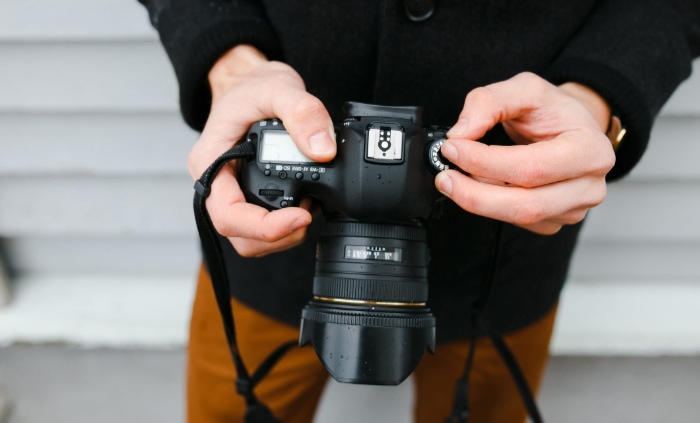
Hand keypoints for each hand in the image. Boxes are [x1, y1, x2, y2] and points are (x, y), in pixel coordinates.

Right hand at [187, 45, 335, 256]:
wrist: (247, 82)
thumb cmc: (251, 86)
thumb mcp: (277, 86)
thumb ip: (302, 113)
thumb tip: (323, 150)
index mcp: (209, 163)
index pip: (228, 215)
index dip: (264, 227)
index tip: (300, 217)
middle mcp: (215, 185)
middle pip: (240, 236)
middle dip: (278, 236)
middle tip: (309, 215)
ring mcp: (230, 194)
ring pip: (250, 239)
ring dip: (282, 236)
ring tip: (307, 208)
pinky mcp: (246, 197)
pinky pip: (260, 228)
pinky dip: (284, 227)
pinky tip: (303, 205)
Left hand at [435, 72, 615, 234]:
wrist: (573, 127)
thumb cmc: (555, 111)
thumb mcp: (525, 88)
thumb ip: (490, 101)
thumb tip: (462, 132)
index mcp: (590, 151)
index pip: (532, 168)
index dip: (485, 162)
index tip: (453, 148)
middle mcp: (588, 186)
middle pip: (525, 205)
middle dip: (475, 194)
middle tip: (445, 177)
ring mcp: (573, 209)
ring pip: (518, 217)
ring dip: (478, 200)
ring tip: (455, 179)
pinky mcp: (554, 221)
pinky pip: (517, 223)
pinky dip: (490, 206)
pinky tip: (479, 186)